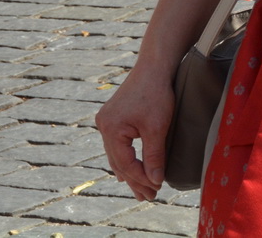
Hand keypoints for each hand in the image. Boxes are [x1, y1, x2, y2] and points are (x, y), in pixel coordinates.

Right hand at [96, 67, 173, 200]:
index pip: (126, 164)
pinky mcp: (114, 116)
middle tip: (148, 196)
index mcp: (111, 129)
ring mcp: (107, 120)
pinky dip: (127, 157)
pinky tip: (132, 168)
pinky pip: (118, 145)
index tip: (156, 189)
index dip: (141, 178)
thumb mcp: (157, 127)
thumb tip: (155, 180)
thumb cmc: (156, 93)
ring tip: (142, 188)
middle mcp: (104, 125)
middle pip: (118, 162)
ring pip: (117, 154)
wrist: (155, 66)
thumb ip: (154, 155)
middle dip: (134, 180)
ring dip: (130, 171)